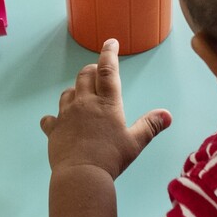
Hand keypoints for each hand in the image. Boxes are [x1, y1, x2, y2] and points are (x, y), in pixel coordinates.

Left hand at [41, 39, 170, 179]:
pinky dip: (54, 118)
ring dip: (75, 90)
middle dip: (91, 69)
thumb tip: (166, 114)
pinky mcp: (53, 128)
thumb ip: (150, 126)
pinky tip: (56, 122)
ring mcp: (66, 114)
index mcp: (107, 103)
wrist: (81, 174)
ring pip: (67, 93)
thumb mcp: (135, 142)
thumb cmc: (111, 157)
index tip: (110, 42)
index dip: (109, 53)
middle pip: (84, 76)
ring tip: (81, 95)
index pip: (107, 70)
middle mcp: (84, 103)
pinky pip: (50, 118)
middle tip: (96, 71)